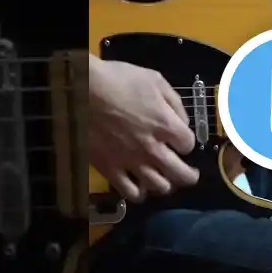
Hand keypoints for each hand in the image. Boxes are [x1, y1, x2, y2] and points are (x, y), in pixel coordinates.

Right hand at [88, 55, 198, 201]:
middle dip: (189, 175)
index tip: (181, 139)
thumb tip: (183, 121)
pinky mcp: (111, 170)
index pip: (189, 144)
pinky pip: (130, 192)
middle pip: (181, 174)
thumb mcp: (154, 79)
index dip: (187, 142)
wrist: (81, 90)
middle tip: (190, 173)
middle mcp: (153, 148)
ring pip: (159, 187)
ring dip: (166, 184)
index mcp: (165, 124)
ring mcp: (131, 162)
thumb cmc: (117, 80)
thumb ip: (174, 102)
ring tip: (165, 180)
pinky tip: (140, 187)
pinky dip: (139, 193)